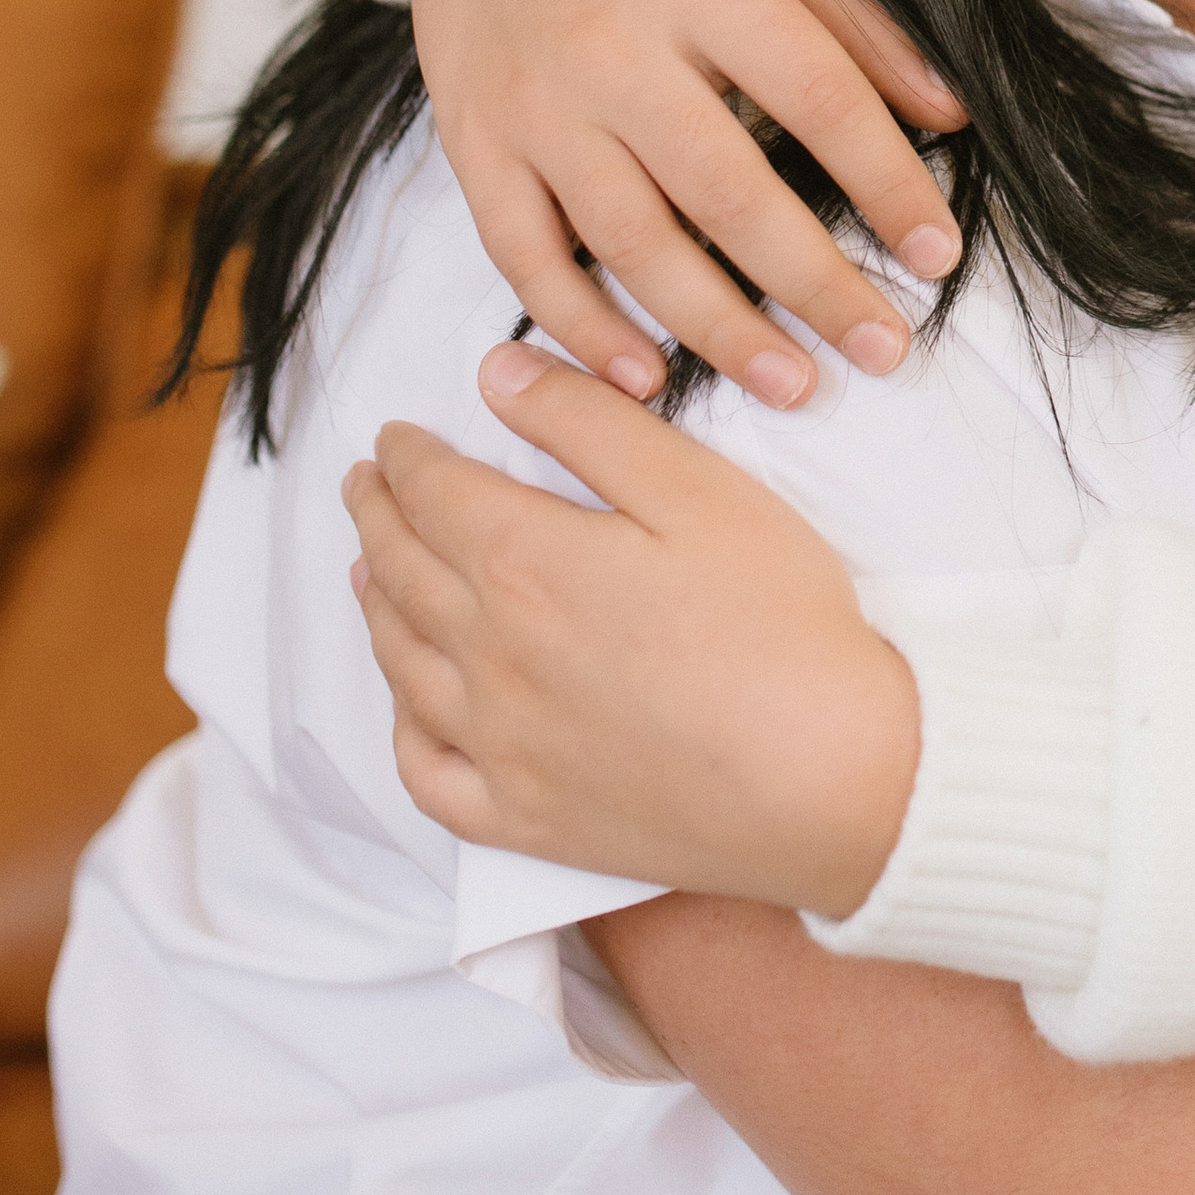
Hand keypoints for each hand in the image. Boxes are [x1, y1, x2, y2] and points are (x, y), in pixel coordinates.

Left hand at [342, 339, 920, 915]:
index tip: (394, 438)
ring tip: (368, 571)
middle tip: (364, 486)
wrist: (830, 778)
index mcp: (526, 563)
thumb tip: (495, 375)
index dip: (406, 457)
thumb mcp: (696, 489)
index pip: (433, 493)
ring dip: (374, 604)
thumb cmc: (780, 622)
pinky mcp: (524, 819)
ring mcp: (500, 746)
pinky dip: (402, 728)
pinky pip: (426, 773)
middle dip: (377, 516)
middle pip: (402, 570)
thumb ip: (588, 422)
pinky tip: (412, 704)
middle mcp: (489, 655)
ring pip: (401, 663)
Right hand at [377, 0, 967, 404]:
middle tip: (881, 348)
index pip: (818, 98)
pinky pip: (526, 257)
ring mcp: (534, 104)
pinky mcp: (474, 145)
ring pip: (634, 242)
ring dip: (717, 329)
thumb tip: (949, 111)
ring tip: (792, 383)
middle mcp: (613, 46)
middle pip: (729, 193)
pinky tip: (645, 377)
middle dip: (815, 286)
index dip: (886, 183)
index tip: (938, 252)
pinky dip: (584, 328)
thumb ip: (854, 15)